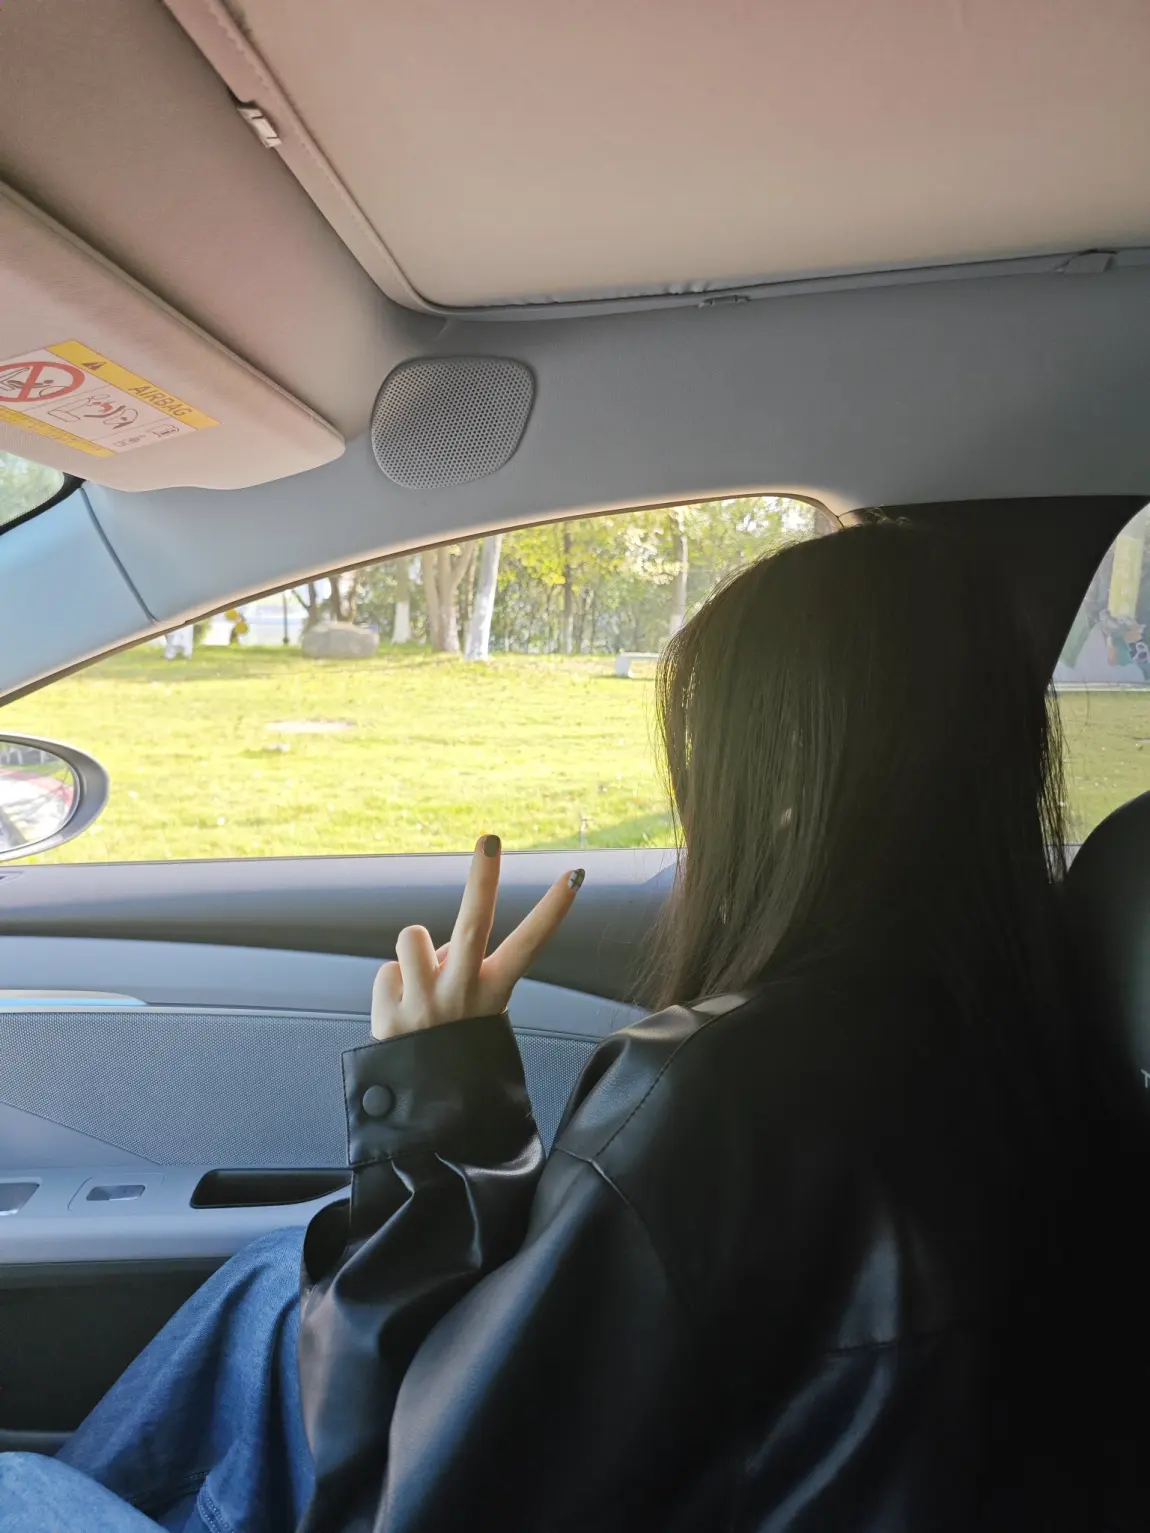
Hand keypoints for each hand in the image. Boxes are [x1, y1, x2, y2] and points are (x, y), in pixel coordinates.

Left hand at [371, 835, 584, 1038]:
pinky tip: (401, 1014)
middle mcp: (463, 994)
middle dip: (483, 878)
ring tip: (420, 980)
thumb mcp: (476, 1007)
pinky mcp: (389, 1016)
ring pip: (412, 937)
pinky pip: (387, 973)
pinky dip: (392, 988)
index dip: (554, 908)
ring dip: (414, 951)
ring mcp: (426, 1004)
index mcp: (493, 992)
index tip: (574, 874)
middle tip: (489, 839)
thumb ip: (460, 965)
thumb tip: (434, 943)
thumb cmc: (455, 1043)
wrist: (428, 1109)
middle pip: (474, 924)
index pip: (531, 944)